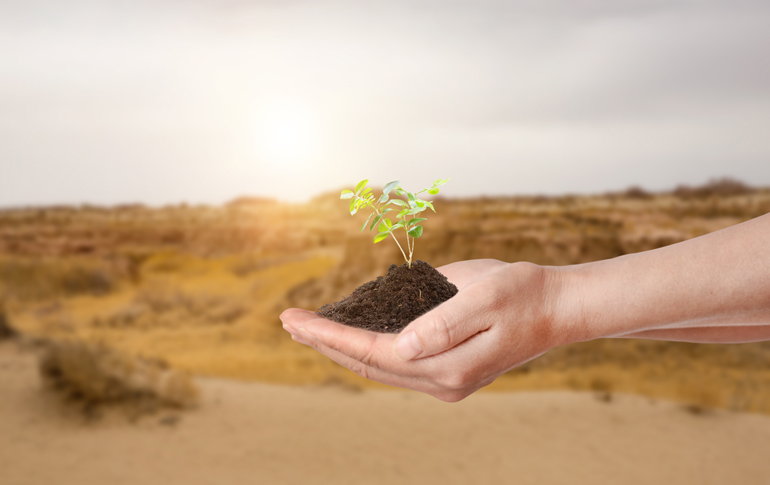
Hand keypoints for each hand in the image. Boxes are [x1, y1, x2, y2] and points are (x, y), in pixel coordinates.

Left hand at [280, 260, 564, 401]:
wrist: (556, 309)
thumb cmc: (523, 294)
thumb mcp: (484, 296)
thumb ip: (442, 323)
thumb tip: (401, 344)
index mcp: (445, 365)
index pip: (370, 352)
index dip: (328, 335)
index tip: (294, 318)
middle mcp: (440, 381)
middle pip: (366, 365)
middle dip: (324, 342)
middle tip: (288, 321)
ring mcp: (444, 382)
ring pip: (377, 369)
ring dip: (341, 349)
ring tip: (309, 329)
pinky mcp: (448, 373)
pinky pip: (394, 365)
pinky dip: (365, 351)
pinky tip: (351, 337)